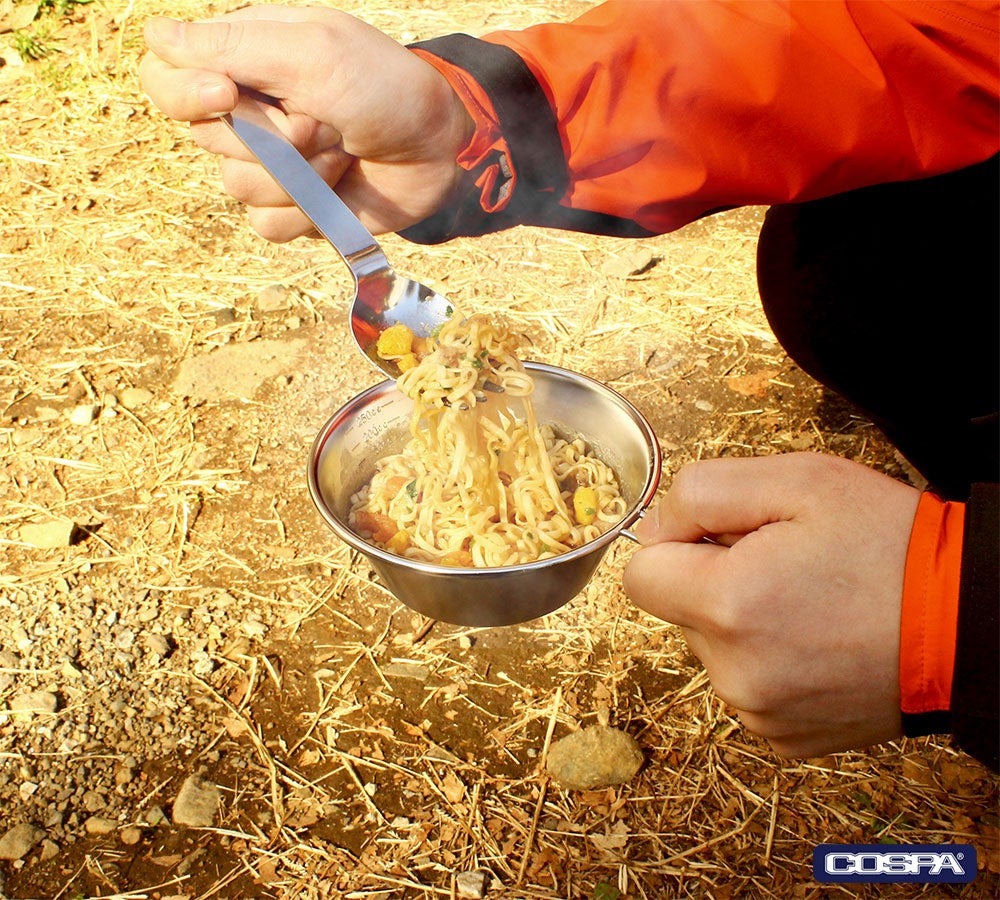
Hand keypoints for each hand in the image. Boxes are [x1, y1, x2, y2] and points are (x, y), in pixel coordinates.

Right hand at [139, 6, 471, 240]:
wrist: (439, 147)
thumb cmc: (383, 87)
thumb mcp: (311, 50)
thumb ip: (230, 45)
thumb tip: (154, 39)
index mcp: (242, 60)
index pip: (162, 76)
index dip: (182, 92)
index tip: (228, 92)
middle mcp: (247, 113)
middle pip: (204, 138)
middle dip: (270, 135)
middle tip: (322, 118)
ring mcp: (269, 166)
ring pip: (237, 187)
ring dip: (299, 173)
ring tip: (341, 148)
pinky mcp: (293, 209)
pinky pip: (268, 226)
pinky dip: (308, 210)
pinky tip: (341, 186)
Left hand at [623, 452, 920, 757]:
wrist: (972, 623)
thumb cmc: (892, 547)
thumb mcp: (798, 480)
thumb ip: (702, 493)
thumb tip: (655, 527)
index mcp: (728, 605)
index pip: (639, 575)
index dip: (676, 545)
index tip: (722, 537)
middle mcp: (734, 672)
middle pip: (678, 611)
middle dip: (714, 581)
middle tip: (785, 565)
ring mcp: (759, 713)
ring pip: (712, 648)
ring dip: (742, 622)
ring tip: (812, 603)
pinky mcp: (783, 739)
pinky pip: (744, 685)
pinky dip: (768, 660)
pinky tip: (819, 642)